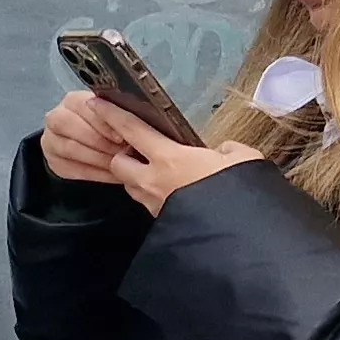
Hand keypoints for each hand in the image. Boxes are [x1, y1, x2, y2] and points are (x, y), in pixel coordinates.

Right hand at [38, 90, 137, 185]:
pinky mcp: (54, 162)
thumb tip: (141, 124)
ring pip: (70, 148)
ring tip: (121, 164)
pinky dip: (96, 174)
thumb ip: (122, 117)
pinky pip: (73, 169)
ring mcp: (51, 140)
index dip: (102, 121)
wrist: (97, 146)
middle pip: (69, 125)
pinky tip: (114, 175)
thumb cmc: (113, 129)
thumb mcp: (117, 118)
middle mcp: (56, 117)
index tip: (122, 135)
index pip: (83, 106)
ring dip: (98, 158)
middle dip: (98, 140)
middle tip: (121, 151)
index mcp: (74, 100)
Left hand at [101, 110, 266, 216]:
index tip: (96, 103)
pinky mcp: (159, 222)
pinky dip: (151, 195)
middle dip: (122, 155)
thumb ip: (228, 151)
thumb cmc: (237, 192)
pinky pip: (146, 203)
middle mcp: (152, 181)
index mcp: (169, 158)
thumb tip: (223, 152)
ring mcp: (153, 204)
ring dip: (135, 177)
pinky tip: (171, 194)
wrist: (237, 237)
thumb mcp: (243, 159)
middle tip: (140, 150)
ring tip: (156, 172)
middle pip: (117, 163)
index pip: (130, 130)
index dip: (111, 114)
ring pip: (129, 186)